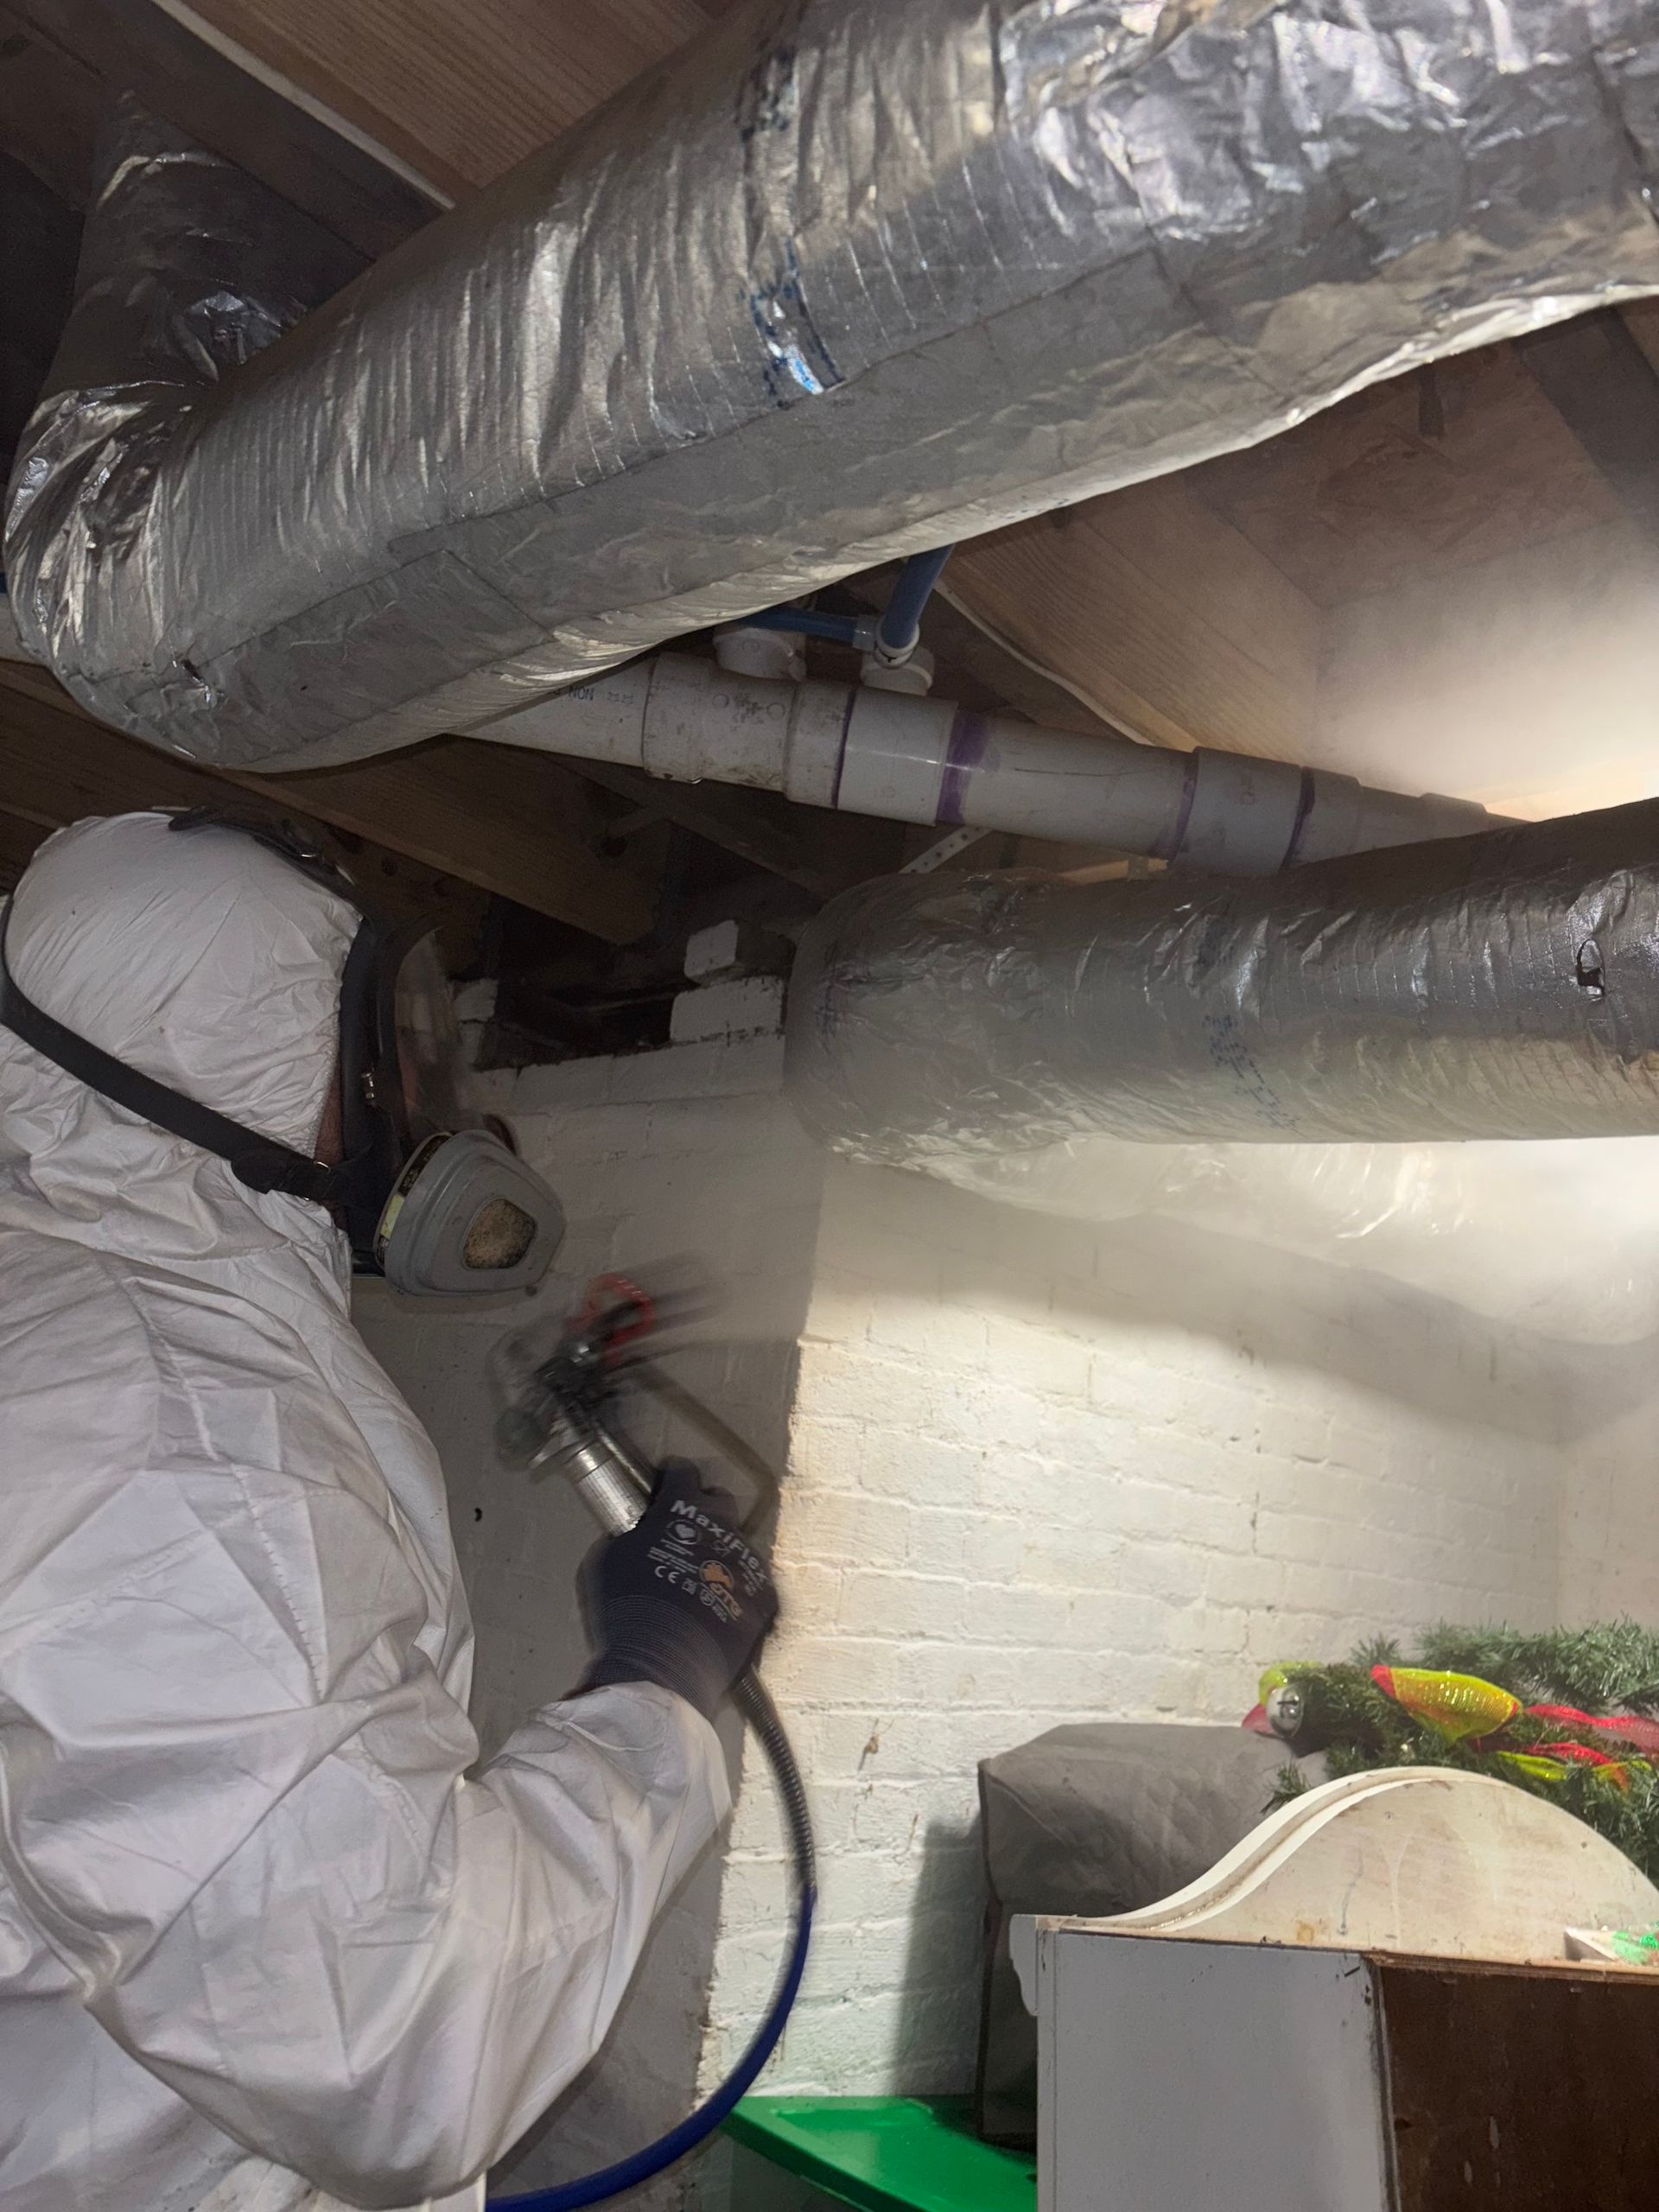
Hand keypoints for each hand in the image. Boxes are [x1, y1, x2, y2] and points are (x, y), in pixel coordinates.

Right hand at [581, 1461, 777, 1718]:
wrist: (665, 1662)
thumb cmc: (627, 1606)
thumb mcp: (608, 1560)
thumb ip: (629, 1537)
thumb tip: (636, 1536)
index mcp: (681, 1507)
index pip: (683, 1472)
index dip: (672, 1476)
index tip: (664, 1485)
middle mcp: (721, 1525)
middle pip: (720, 1501)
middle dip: (705, 1509)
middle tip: (685, 1532)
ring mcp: (747, 1561)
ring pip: (736, 1545)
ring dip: (719, 1555)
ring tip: (700, 1581)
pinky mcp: (764, 1596)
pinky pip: (751, 1584)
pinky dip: (735, 1591)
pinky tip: (718, 1608)